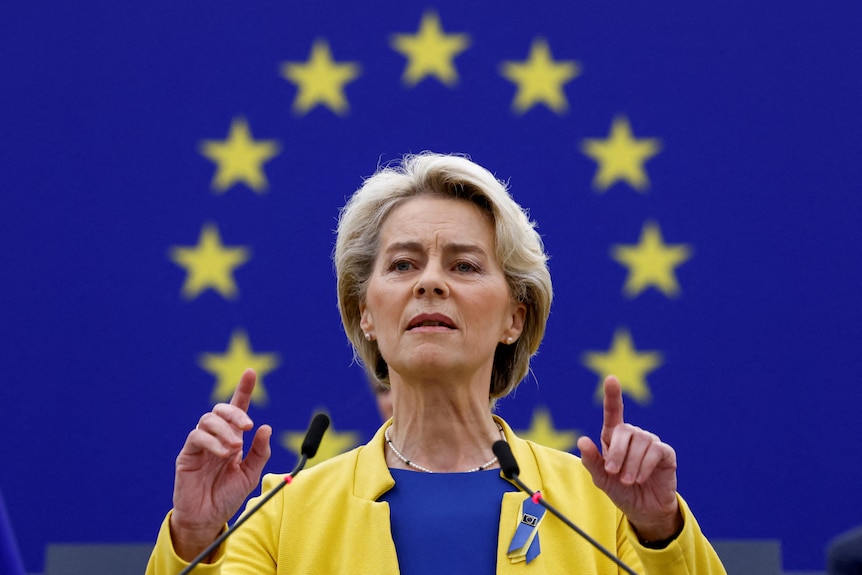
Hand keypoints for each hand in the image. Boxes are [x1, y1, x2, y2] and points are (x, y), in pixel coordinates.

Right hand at [170, 369, 271, 560]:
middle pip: (221, 409)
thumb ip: (259, 452)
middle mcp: (216, 437)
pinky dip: (212, 442)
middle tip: (247, 427)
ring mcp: (200, 444)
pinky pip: (197, 437)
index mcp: (233, 437)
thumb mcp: (251, 473)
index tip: (250, 372)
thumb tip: (266, 427)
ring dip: (225, 430)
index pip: (237, 408)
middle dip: (235, 412)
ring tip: (235, 448)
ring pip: (208, 420)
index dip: (243, 389)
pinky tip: (223, 454)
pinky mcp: (187, 454)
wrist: (208, 518)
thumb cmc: (228, 495)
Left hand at [576, 375, 681, 540]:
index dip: (612, 395)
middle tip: (612, 473)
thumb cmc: (621, 491)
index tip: (611, 378)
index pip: (613, 413)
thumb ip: (591, 461)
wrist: (643, 510)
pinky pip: (655, 451)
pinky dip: (644, 466)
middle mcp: (633, 436)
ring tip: (628, 481)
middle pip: (624, 430)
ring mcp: (650, 443)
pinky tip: (640, 478)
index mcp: (614, 438)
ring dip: (631, 464)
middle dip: (616, 453)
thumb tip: (581, 440)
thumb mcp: (601, 479)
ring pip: (640, 441)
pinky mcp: (665, 453)